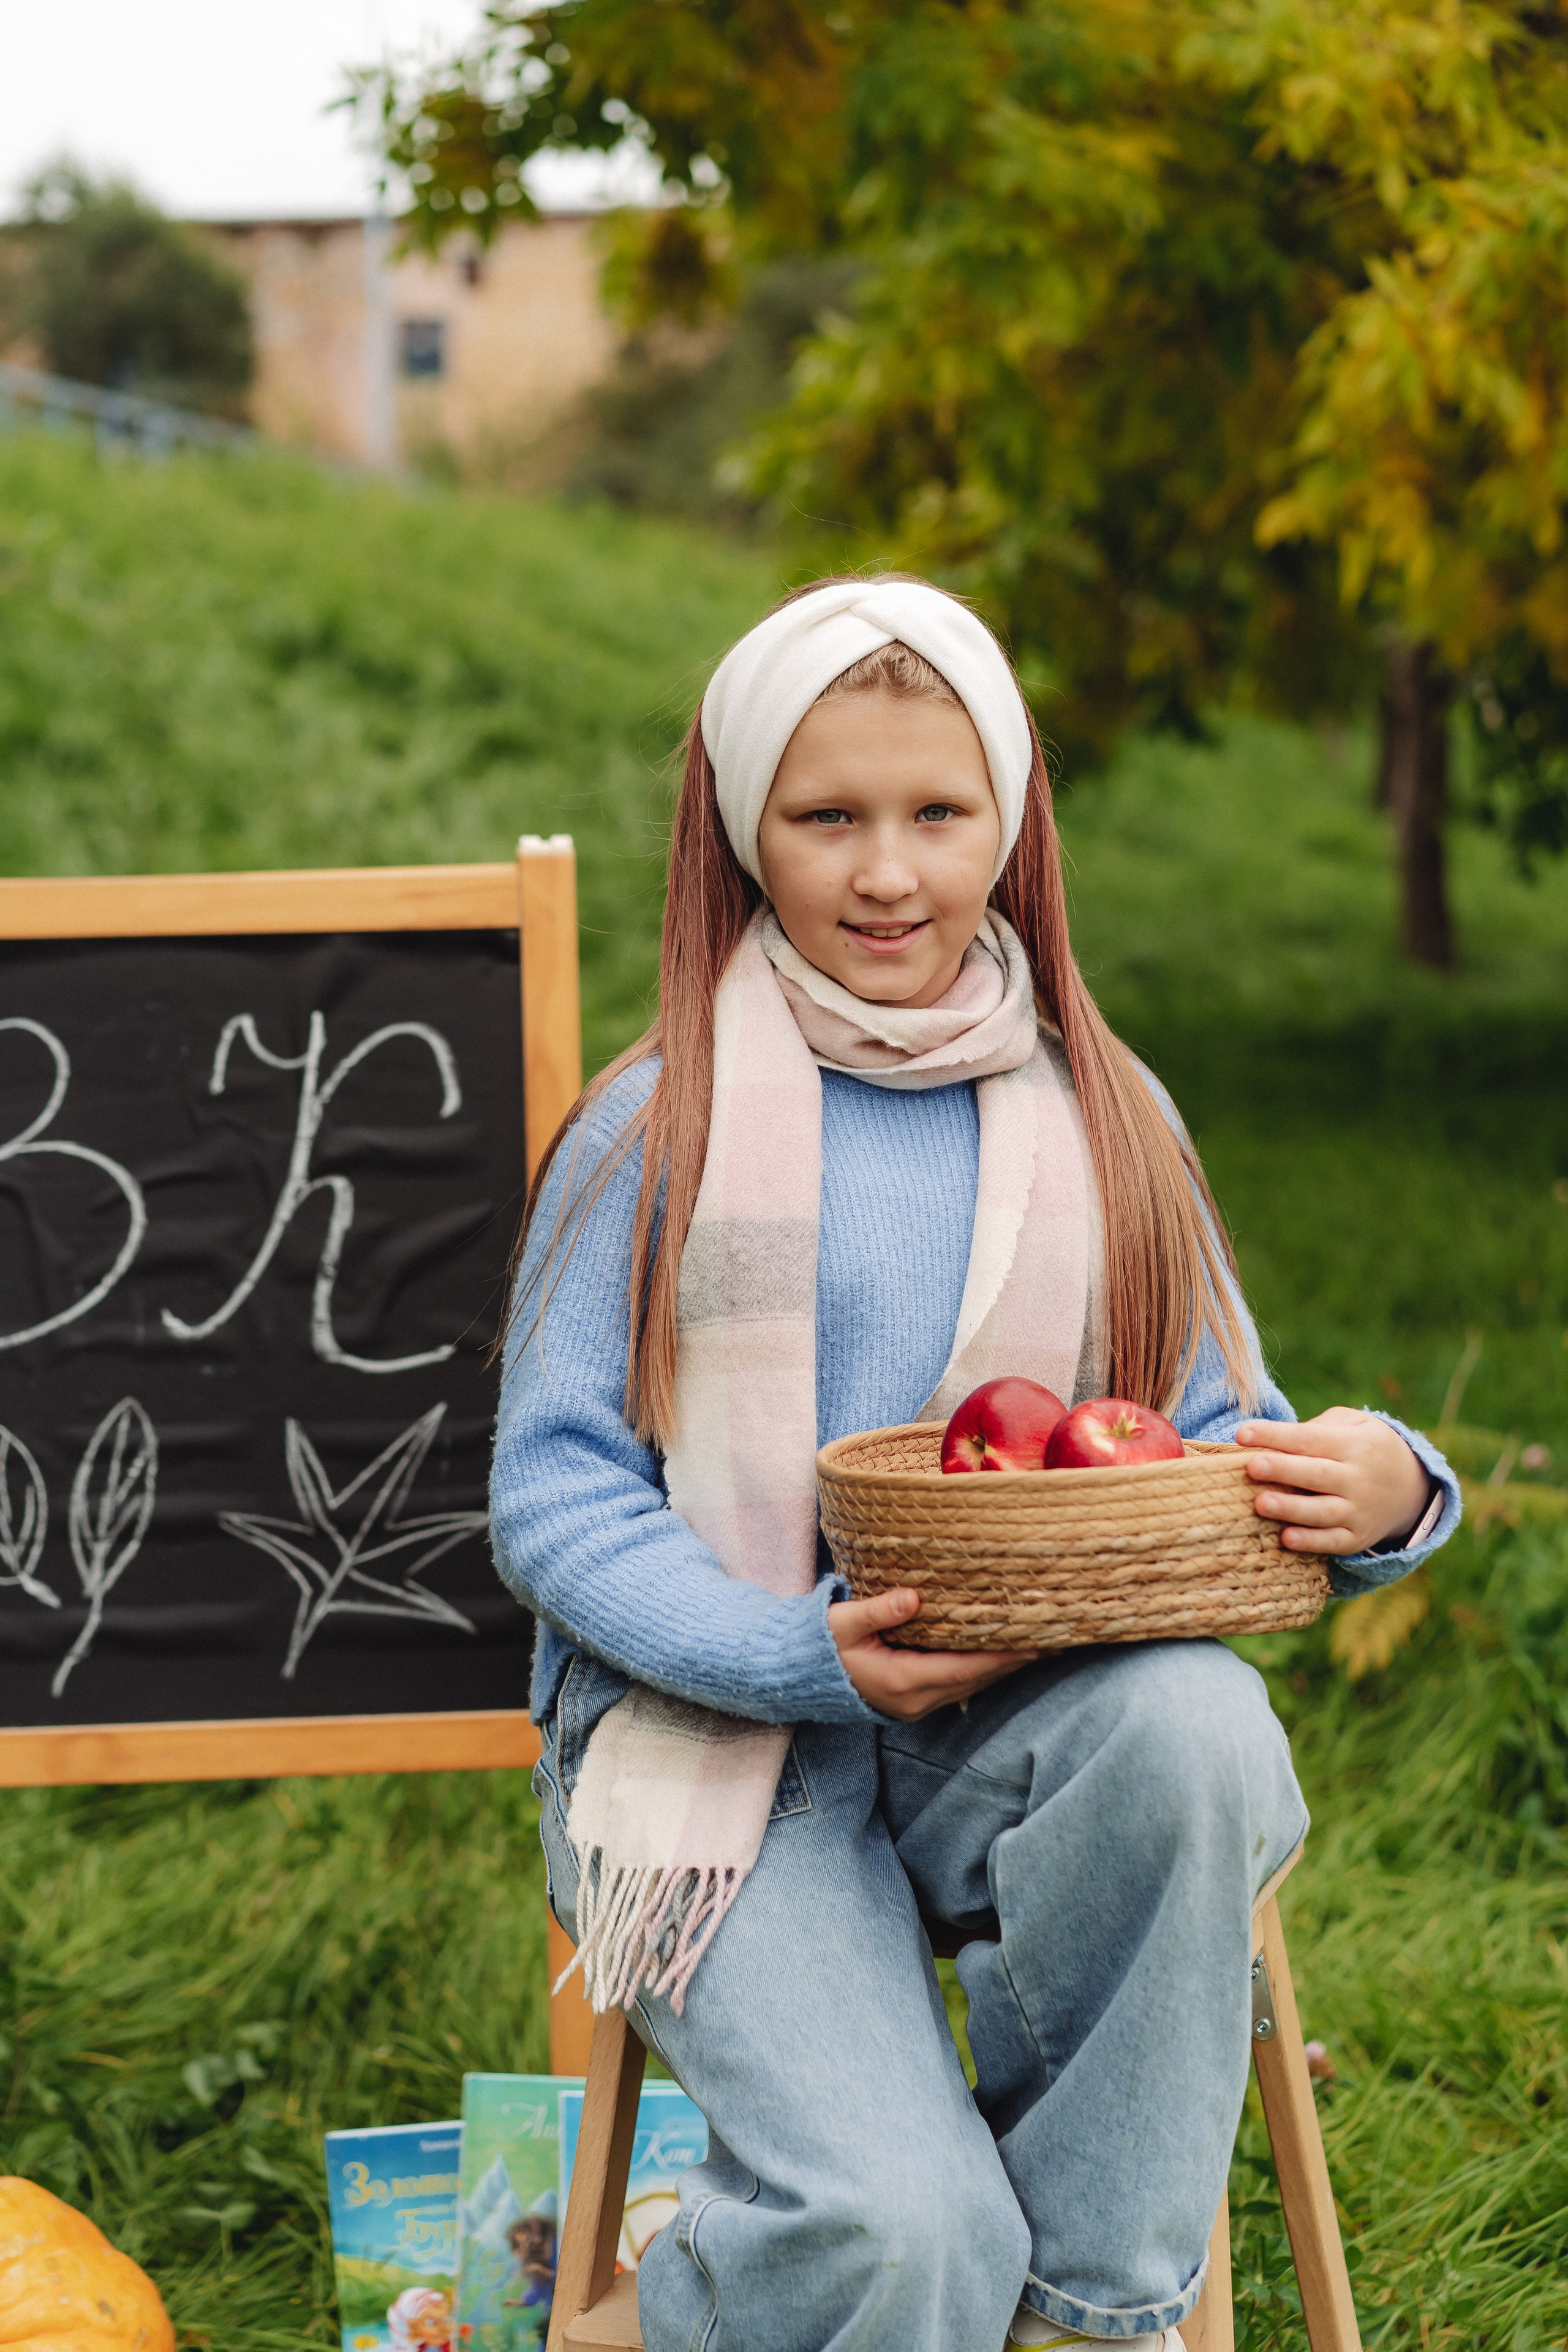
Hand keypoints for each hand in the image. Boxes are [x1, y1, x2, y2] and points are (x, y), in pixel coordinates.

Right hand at [827, 1588, 1037, 1719]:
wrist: (799, 1678)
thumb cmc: (818, 1646)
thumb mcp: (842, 1623)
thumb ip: (878, 1611)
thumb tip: (913, 1597)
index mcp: (902, 1680)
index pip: (965, 1668)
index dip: (1003, 1657)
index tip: (1036, 1643)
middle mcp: (916, 1699)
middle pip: (977, 1679)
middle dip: (1016, 1661)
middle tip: (1056, 1640)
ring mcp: (916, 1704)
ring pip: (972, 1685)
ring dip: (1005, 1666)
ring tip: (1040, 1645)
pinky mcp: (914, 1699)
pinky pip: (960, 1685)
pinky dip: (985, 1670)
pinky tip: (1003, 1654)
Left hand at [1235, 1408, 1430, 1553]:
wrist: (1411, 1487)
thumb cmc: (1364, 1447)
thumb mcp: (1353, 1425)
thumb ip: (1317, 1427)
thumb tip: (1275, 1438)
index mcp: (1352, 1444)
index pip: (1309, 1438)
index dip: (1276, 1435)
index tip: (1242, 1433)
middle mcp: (1357, 1477)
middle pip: (1316, 1474)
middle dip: (1283, 1470)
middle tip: (1251, 1466)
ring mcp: (1359, 1510)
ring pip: (1322, 1511)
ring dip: (1291, 1509)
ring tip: (1260, 1503)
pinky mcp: (1357, 1537)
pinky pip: (1333, 1541)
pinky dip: (1311, 1542)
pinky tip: (1286, 1538)